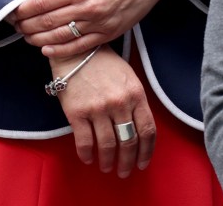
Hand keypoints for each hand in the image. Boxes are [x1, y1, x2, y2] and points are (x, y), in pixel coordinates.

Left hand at [12, 0, 206, 57]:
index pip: (42, 3)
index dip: (24, 10)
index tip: (14, 12)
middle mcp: (87, 7)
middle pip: (48, 21)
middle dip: (28, 26)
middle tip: (16, 27)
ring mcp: (98, 23)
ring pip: (61, 37)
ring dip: (39, 39)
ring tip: (28, 38)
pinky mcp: (108, 34)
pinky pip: (79, 47)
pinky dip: (60, 51)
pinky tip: (47, 50)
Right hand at [49, 46, 154, 177]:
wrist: (75, 51)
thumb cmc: (104, 63)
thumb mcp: (128, 77)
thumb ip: (135, 101)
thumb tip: (139, 131)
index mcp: (135, 94)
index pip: (147, 131)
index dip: (146, 152)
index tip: (142, 163)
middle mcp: (119, 103)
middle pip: (129, 142)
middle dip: (128, 162)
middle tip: (124, 171)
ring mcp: (98, 108)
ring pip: (107, 145)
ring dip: (107, 161)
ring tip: (106, 167)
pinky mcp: (77, 112)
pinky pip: (84, 142)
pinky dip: (86, 154)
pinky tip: (88, 158)